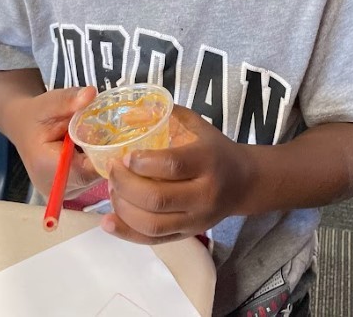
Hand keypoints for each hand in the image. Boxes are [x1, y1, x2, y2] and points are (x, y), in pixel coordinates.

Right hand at [8, 86, 101, 199]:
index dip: (106, 153)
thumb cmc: (36, 115)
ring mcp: (63, 192)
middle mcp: (55, 187)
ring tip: (99, 137)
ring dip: (101, 157)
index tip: (116, 135)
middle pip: (95, 176)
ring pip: (96, 177)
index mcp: (47, 168)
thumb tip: (90, 93)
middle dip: (106, 153)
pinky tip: (92, 146)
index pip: (88, 170)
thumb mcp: (49, 102)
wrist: (23, 126)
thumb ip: (69, 99)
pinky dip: (95, 161)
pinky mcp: (69, 189)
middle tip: (111, 131)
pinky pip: (91, 177)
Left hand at [101, 106, 252, 244]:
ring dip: (123, 209)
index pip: (173, 165)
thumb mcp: (198, 125)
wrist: (244, 182)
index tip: (125, 156)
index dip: (144, 163)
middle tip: (112, 170)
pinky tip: (108, 221)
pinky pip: (153, 241)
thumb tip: (130, 111)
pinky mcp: (188, 235)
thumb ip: (168, 115)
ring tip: (111, 190)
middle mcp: (204, 194)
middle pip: (158, 199)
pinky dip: (127, 233)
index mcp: (208, 161)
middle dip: (126, 185)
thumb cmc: (215, 149)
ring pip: (153, 224)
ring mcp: (196, 220)